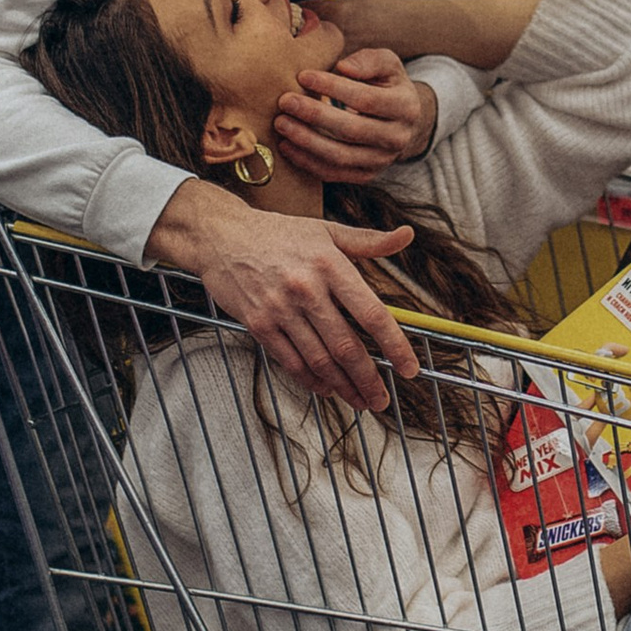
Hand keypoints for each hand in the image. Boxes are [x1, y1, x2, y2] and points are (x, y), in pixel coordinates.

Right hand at [147, 178, 419, 411]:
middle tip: (382, 398)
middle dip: (368, 379)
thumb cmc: (278, 233)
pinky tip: (326, 388)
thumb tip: (407, 236)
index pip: (371, 313)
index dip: (394, 346)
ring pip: (319, 359)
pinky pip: (290, 361)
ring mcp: (280, 309)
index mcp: (330, 265)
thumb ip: (369, 241)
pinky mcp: (258, 324)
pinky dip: (310, 380)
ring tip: (360, 400)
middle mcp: (306, 289)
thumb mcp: (326, 229)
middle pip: (346, 345)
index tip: (409, 368)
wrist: (221, 236)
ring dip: (342, 386)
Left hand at [272, 43, 439, 184]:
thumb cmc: (386, 85)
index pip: (366, 99)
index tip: (303, 75)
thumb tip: (343, 67)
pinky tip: (287, 145)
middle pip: (351, 130)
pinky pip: (333, 173)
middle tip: (285, 101)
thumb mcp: (387, 64)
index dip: (333, 87)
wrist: (400, 121)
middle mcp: (397, 138)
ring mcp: (382, 161)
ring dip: (306, 142)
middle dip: (314, 115)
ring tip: (281, 124)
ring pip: (340, 156)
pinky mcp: (365, 175)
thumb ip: (369, 60)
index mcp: (406, 107)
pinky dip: (307, 161)